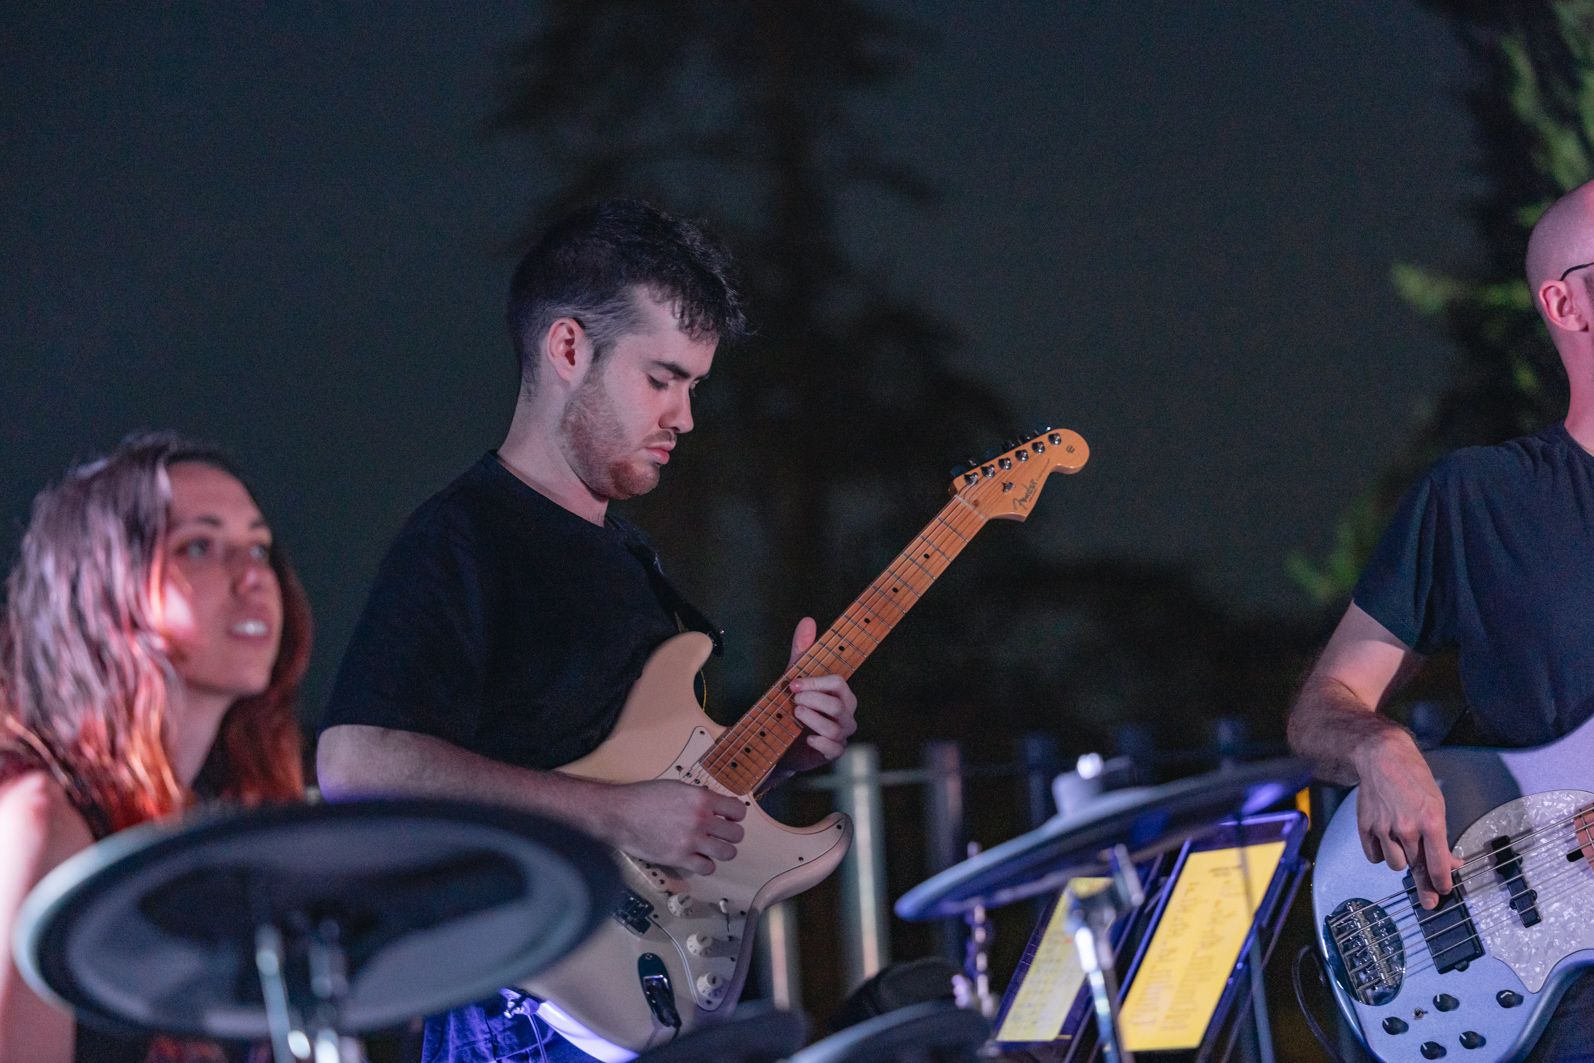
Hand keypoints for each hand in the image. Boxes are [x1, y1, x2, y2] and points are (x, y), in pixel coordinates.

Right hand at [605, 779, 746, 875]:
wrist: (619, 814)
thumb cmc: (644, 797)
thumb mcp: (677, 787)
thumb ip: (699, 797)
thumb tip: (716, 806)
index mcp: (701, 798)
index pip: (738, 811)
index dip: (736, 815)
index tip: (730, 818)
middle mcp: (700, 820)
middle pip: (736, 834)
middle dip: (731, 834)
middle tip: (720, 834)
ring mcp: (691, 841)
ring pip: (727, 853)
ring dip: (722, 851)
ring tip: (712, 848)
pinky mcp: (679, 858)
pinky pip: (707, 868)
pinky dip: (705, 865)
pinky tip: (697, 858)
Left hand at [776, 616, 858, 774]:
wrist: (782, 743)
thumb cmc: (794, 706)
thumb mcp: (795, 678)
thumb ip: (802, 651)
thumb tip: (808, 620)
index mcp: (842, 694)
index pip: (837, 683)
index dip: (815, 682)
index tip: (793, 683)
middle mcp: (846, 713)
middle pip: (836, 704)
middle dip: (811, 700)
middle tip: (793, 701)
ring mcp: (842, 734)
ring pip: (834, 727)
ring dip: (811, 719)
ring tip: (795, 715)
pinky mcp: (833, 752)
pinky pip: (834, 748)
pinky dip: (818, 742)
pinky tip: (805, 738)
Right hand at [1353, 729, 1459, 908]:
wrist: (1382, 758)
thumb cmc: (1414, 778)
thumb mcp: (1438, 805)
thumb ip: (1441, 837)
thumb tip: (1450, 862)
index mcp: (1430, 822)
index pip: (1438, 865)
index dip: (1442, 884)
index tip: (1444, 891)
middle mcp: (1407, 829)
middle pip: (1417, 869)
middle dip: (1425, 885)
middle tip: (1429, 901)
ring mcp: (1384, 828)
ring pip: (1395, 865)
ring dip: (1401, 861)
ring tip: (1404, 848)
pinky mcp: (1365, 827)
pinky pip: (1374, 856)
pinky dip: (1380, 853)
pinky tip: (1386, 842)